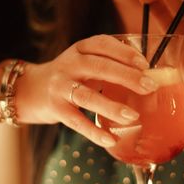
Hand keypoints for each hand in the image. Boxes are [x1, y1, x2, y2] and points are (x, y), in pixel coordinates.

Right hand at [14, 35, 157, 146]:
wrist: (34, 88)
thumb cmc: (70, 74)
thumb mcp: (85, 60)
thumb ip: (109, 63)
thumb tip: (144, 73)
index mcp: (80, 49)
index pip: (103, 45)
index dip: (125, 53)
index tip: (145, 65)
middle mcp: (69, 64)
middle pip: (99, 68)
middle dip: (127, 77)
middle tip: (149, 87)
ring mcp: (60, 86)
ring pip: (87, 96)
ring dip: (111, 106)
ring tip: (133, 116)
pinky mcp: (55, 108)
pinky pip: (76, 121)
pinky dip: (94, 132)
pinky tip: (111, 139)